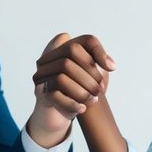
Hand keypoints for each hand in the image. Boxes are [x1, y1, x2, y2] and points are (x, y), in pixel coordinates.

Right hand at [27, 32, 115, 146]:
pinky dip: (71, 103)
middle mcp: (51, 57)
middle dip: (91, 74)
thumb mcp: (92, 74)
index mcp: (65, 48)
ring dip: (82, 90)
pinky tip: (83, 108)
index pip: (86, 40)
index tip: (111, 68)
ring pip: (61, 76)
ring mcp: (42, 73)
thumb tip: (110, 65)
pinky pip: (55, 95)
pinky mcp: (40, 91)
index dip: (99, 52)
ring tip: (93, 99)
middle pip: (71, 54)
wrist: (60, 111)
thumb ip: (100, 64)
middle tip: (100, 89)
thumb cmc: (79, 87)